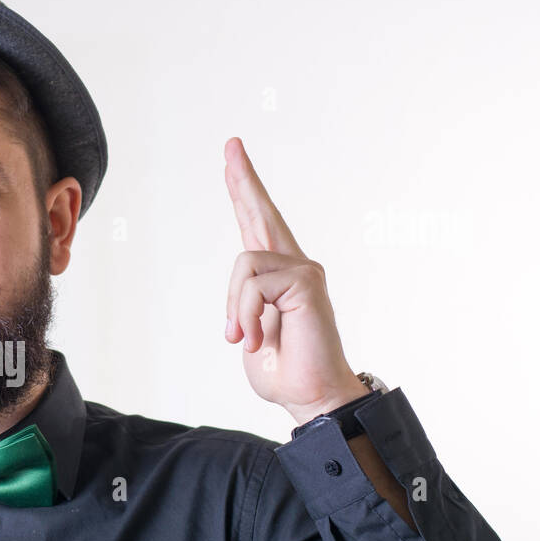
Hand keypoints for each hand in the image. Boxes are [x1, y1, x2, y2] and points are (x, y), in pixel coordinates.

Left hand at [221, 138, 364, 424]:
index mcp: (277, 277)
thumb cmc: (283, 370)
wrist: (309, 396)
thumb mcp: (248, 333)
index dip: (244, 191)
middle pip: (262, 212)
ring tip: (243, 339)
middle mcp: (294, 266)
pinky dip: (243, 315)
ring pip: (243, 265)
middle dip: (243, 178)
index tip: (232, 158)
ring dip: (234, 310)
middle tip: (230, 144)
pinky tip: (254, 339)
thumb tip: (241, 299)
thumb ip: (243, 307)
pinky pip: (253, 284)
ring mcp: (304, 270)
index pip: (257, 225)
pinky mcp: (307, 280)